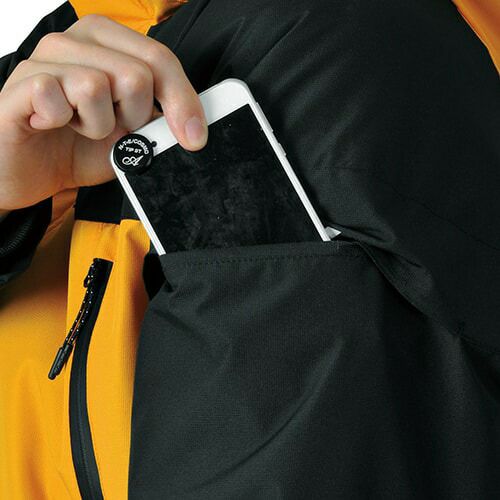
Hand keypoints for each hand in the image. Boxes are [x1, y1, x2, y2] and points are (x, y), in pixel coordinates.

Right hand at [0, 14, 207, 210]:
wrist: (36, 172)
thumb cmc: (81, 147)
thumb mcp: (132, 135)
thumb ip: (159, 121)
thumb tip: (194, 124)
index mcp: (108, 44)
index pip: (160, 58)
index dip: (182, 101)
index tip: (194, 137)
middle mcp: (76, 41)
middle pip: (136, 74)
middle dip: (134, 117)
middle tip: (114, 128)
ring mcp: (45, 59)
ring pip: (97, 85)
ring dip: (98, 125)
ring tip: (80, 127)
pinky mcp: (20, 84)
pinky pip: (56, 96)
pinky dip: (64, 123)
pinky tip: (53, 125)